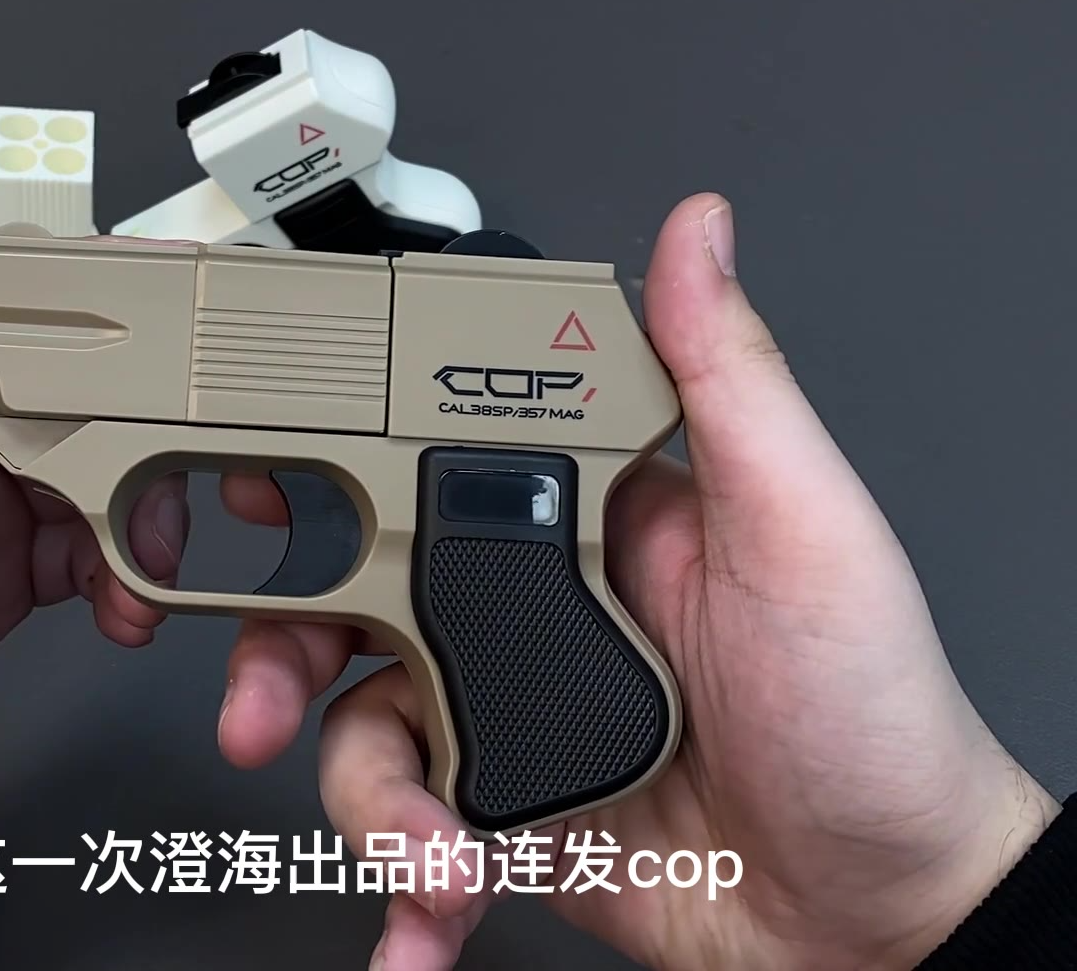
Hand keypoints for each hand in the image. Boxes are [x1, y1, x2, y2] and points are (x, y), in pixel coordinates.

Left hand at [0, 255, 186, 970]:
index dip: (24, 301)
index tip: (118, 304)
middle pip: (7, 403)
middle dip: (95, 432)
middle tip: (151, 480)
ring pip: (39, 482)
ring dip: (105, 512)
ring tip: (136, 564)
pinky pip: (43, 557)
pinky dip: (94, 573)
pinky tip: (115, 603)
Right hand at [216, 193, 1060, 969]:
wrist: (882, 919)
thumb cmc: (873, 718)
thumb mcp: (806, 532)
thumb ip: (730, 384)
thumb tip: (698, 233)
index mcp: (586, 522)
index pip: (426, 469)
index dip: (326, 476)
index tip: (252, 488)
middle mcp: (529, 612)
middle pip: (349, 603)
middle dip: (280, 658)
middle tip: (259, 708)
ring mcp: (508, 718)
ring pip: (360, 732)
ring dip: (370, 806)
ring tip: (437, 860)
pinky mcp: (501, 820)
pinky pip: (407, 841)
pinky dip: (401, 893)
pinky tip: (423, 925)